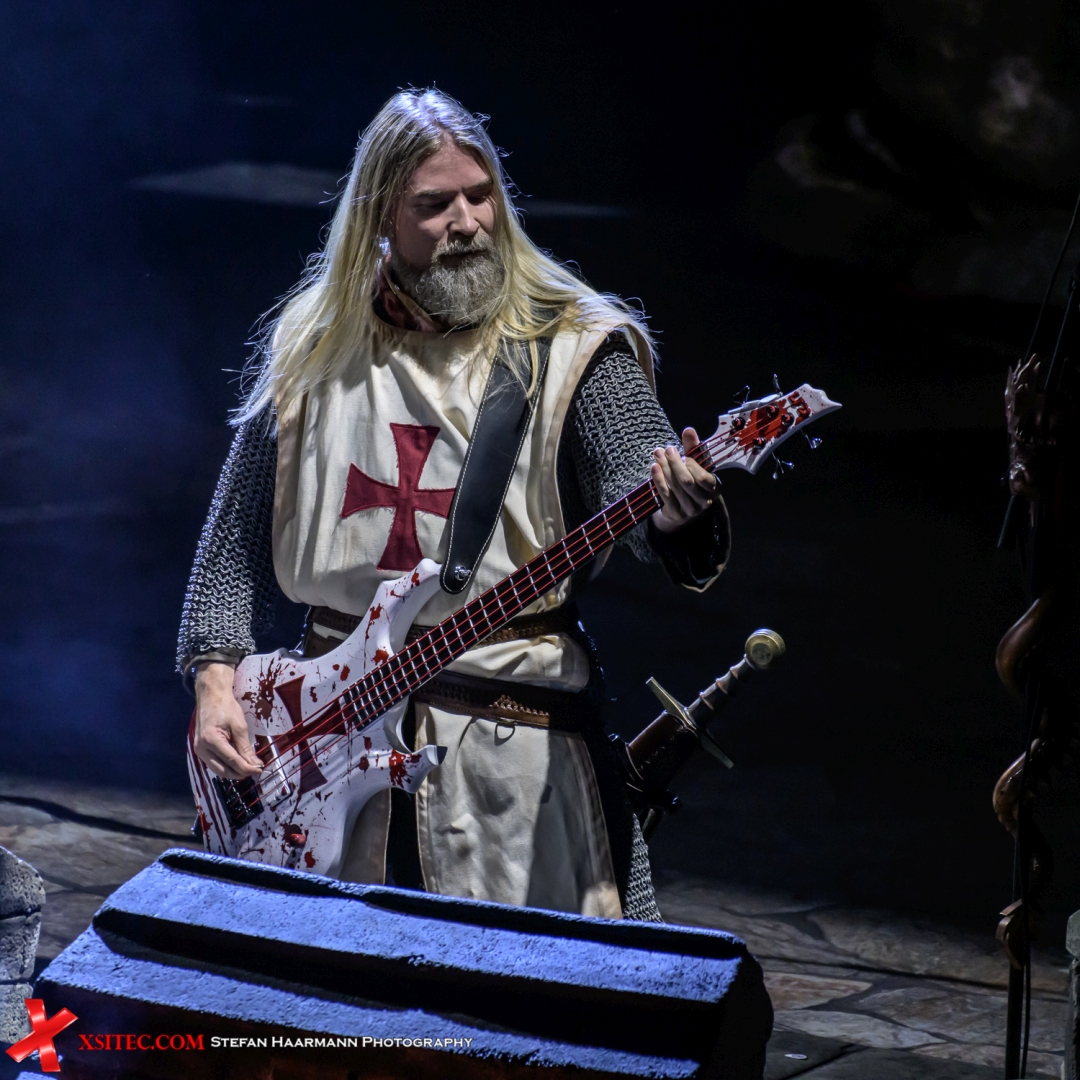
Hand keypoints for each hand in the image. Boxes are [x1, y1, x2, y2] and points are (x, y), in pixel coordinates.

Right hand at [193, 662, 261, 779]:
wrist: (211, 697)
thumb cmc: (226, 708)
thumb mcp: (239, 726)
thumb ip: (245, 747)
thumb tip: (255, 764)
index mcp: (211, 740)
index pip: (231, 760)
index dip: (246, 768)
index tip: (260, 771)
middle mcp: (202, 749)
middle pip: (222, 770)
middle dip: (240, 773)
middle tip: (256, 771)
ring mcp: (199, 750)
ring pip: (217, 769)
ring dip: (233, 772)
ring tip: (249, 768)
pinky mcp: (201, 750)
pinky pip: (214, 764)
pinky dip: (226, 766)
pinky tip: (238, 763)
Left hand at [650, 427, 719, 533]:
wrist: (681, 509)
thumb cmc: (691, 481)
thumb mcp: (695, 465)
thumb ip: (693, 448)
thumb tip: (688, 430)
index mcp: (714, 488)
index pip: (704, 478)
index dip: (692, 465)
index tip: (681, 454)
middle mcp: (704, 501)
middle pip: (687, 481)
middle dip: (675, 464)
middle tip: (666, 450)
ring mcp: (690, 510)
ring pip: (676, 487)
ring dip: (665, 469)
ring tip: (657, 454)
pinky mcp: (676, 513)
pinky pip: (666, 495)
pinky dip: (659, 480)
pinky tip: (654, 468)